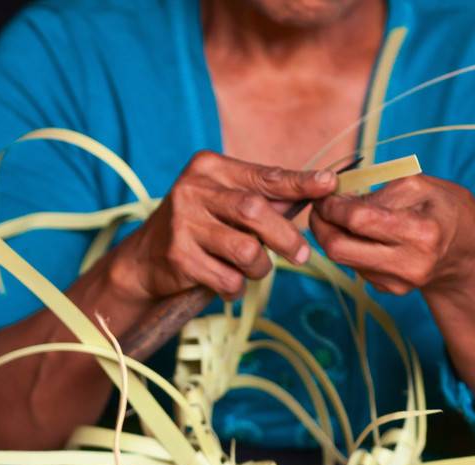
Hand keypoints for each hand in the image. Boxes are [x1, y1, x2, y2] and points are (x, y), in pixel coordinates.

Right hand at [108, 152, 338, 301]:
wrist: (145, 259)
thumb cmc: (198, 227)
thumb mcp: (225, 202)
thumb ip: (265, 196)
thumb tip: (321, 187)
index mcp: (209, 168)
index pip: (263, 176)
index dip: (299, 182)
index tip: (329, 184)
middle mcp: (193, 190)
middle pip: (255, 212)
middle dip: (285, 238)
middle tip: (301, 255)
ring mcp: (182, 223)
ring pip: (245, 250)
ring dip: (259, 268)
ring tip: (252, 270)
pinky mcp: (178, 256)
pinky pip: (226, 278)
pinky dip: (235, 287)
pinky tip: (227, 284)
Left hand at [309, 175, 474, 295]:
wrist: (467, 252)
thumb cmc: (445, 209)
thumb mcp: (422, 186)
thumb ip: (380, 192)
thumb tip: (339, 199)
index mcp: (421, 232)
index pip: (360, 221)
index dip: (334, 206)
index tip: (325, 194)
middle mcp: (408, 264)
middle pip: (339, 249)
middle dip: (321, 225)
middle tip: (319, 207)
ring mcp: (397, 282)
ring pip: (343, 259)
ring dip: (332, 235)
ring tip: (339, 215)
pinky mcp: (388, 290)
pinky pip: (355, 266)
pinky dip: (351, 247)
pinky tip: (361, 235)